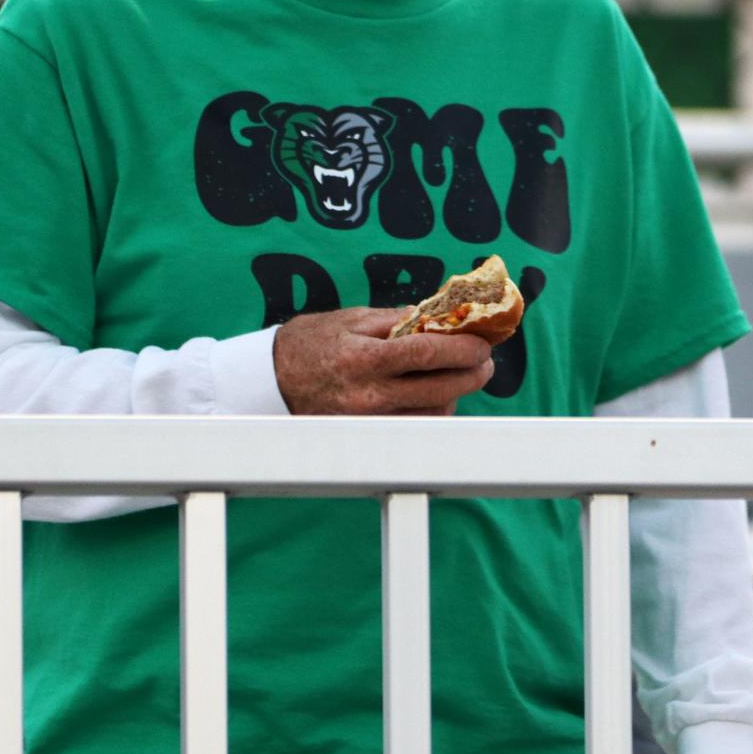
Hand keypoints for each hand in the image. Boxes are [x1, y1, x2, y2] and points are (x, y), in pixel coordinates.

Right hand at [272, 307, 494, 415]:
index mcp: (363, 358)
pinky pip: (414, 428)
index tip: (484, 342)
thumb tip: (440, 317)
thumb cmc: (311, 342)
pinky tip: (438, 395)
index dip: (463, 348)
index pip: (426, 354)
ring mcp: (367, 421)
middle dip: (472, 373)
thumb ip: (397, 320)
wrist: (267, 382)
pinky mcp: (366, 436)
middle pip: (439, 388)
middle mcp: (367, 395)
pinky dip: (434, 411)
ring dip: (457, 394)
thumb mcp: (350, 319)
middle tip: (485, 361)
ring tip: (463, 374)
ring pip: (432, 413)